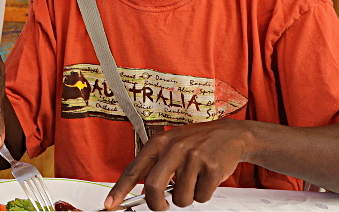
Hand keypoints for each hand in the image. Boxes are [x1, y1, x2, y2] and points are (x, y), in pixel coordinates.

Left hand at [105, 118, 250, 210]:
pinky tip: (207, 178)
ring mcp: (192, 157)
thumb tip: (142, 193)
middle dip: (157, 204)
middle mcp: (173, 148)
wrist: (229, 134)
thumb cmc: (196, 143)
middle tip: (163, 205)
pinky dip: (204, 194)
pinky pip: (201, 197)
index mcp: (158, 143)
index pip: (134, 169)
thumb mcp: (171, 145)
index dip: (119, 190)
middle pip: (153, 188)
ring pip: (180, 198)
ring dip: (187, 197)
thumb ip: (156, 165)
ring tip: (194, 180)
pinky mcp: (211, 167)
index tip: (109, 204)